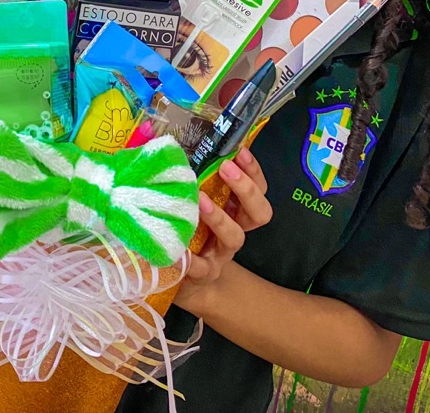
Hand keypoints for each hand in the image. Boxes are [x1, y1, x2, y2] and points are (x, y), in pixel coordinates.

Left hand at [173, 150, 271, 314]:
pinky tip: (179, 250)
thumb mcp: (193, 203)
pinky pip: (202, 268)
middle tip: (226, 168)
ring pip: (235, 237)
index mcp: (235, 210)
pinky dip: (191, 258)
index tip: (239, 151)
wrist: (183, 281)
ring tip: (201, 200)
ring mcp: (222, 254)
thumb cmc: (188, 231)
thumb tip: (171, 148)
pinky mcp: (204, 274)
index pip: (258, 188)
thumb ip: (191, 181)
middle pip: (259, 212)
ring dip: (220, 216)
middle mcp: (235, 230)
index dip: (253, 170)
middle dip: (246, 188)